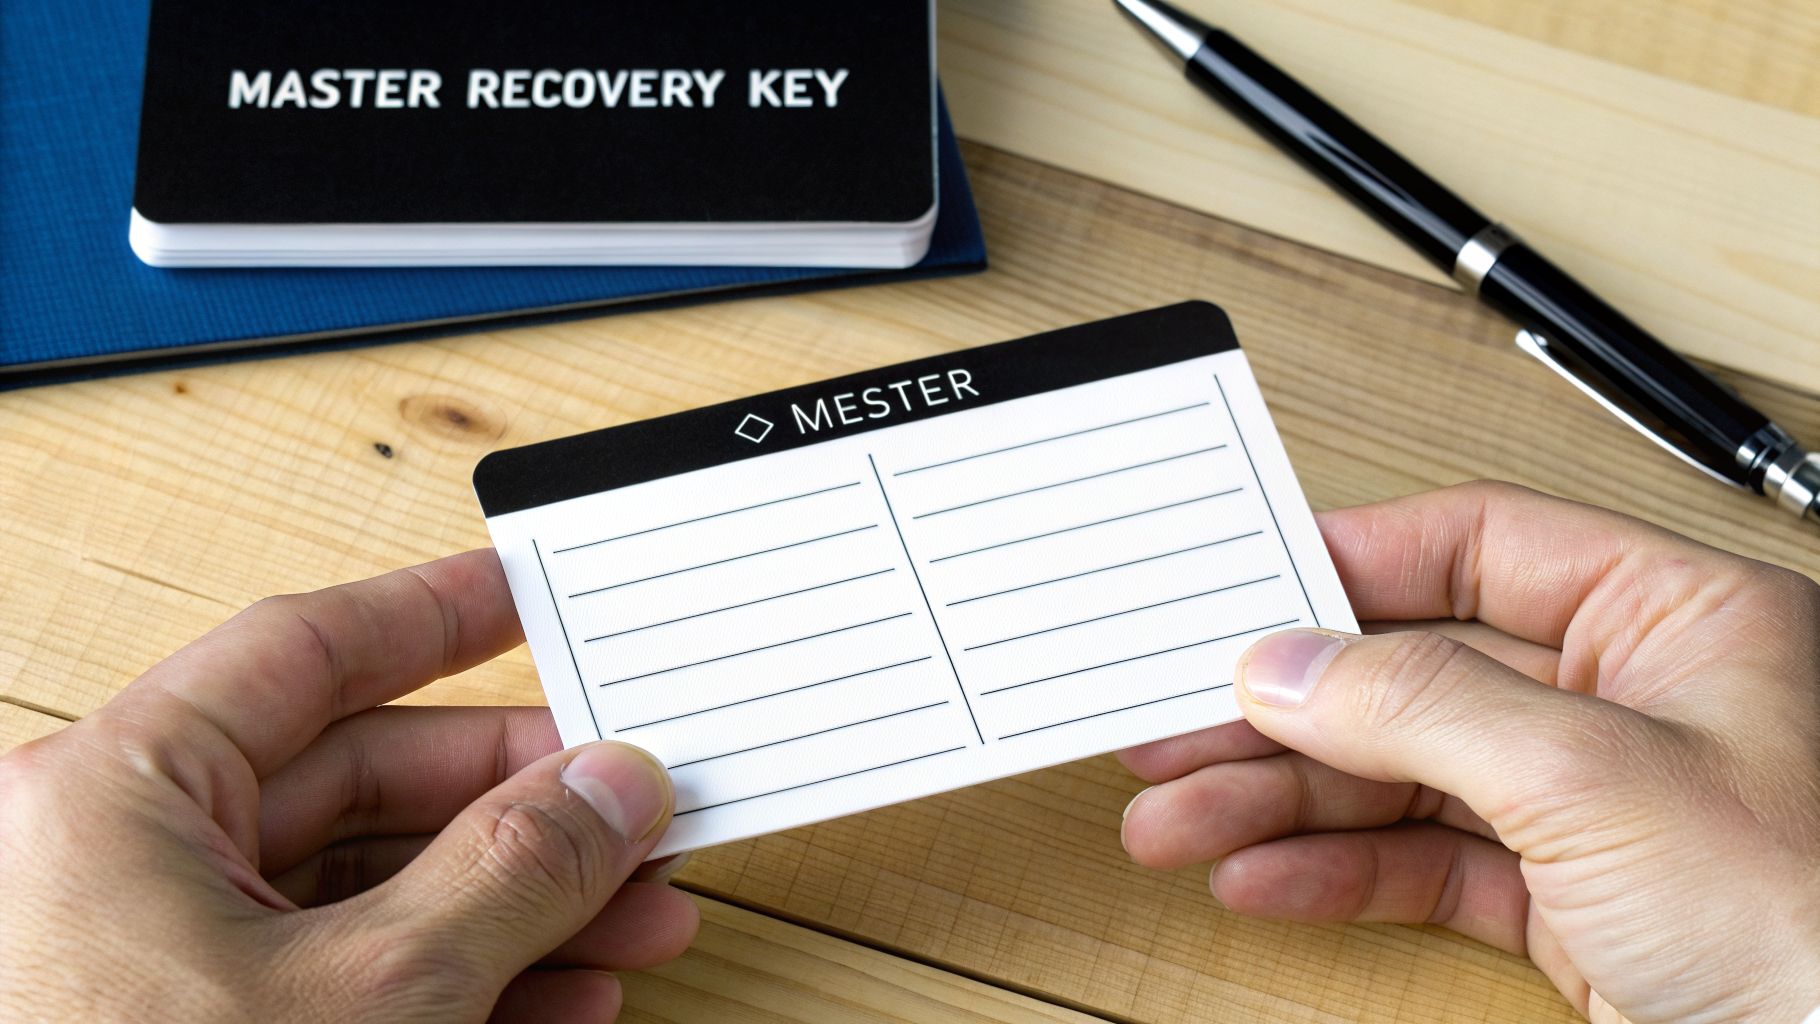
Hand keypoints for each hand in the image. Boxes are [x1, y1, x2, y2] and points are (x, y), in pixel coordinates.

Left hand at [0, 550, 697, 1021]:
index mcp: (116, 800)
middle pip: (361, 783)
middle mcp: (123, 866)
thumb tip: (611, 785)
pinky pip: (353, 979)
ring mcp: (162, 965)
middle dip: (520, 804)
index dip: (434, 616)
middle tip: (630, 803)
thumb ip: (512, 871)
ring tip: (637, 915)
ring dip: (519, 904)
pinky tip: (564, 999)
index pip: (304, 653)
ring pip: (373, 890)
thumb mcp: (377, 995)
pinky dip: (465, 984)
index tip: (528, 598)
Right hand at [1117, 482, 1819, 1022]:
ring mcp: (1601, 811)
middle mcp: (1636, 704)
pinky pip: (1430, 867)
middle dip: (1287, 713)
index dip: (1354, 564)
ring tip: (1179, 820)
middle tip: (1178, 728)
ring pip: (1406, 779)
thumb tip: (1291, 665)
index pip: (1483, 548)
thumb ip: (1426, 707)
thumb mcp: (1598, 780)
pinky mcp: (1577, 908)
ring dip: (1284, 802)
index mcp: (1679, 622)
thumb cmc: (1817, 930)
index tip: (1246, 590)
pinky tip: (1260, 877)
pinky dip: (1339, 873)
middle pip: (1417, 675)